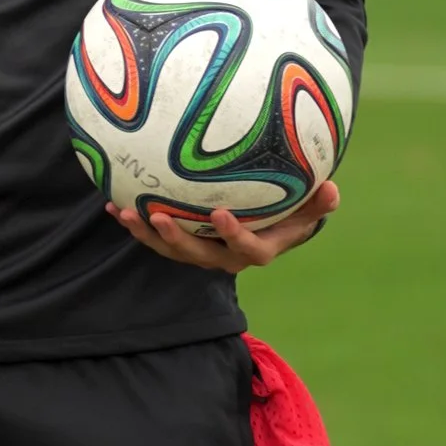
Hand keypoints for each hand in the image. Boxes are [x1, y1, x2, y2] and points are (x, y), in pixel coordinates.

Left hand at [105, 180, 339, 274]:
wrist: (268, 224)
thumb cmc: (292, 210)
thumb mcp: (310, 208)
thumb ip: (319, 203)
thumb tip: (332, 188)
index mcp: (258, 248)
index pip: (247, 249)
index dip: (234, 236)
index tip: (221, 215)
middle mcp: (226, 257)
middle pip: (198, 255)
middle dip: (177, 239)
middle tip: (159, 217)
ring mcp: (202, 252)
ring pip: (172, 249)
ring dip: (148, 233)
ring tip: (127, 213)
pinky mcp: (183, 242)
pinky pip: (157, 237)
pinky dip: (136, 223)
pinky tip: (113, 204)